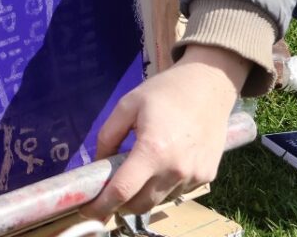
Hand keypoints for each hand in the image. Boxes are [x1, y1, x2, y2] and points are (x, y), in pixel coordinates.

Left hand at [81, 46, 249, 219]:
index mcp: (152, 150)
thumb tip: (98, 165)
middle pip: (140, 205)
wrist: (210, 85)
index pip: (122, 192)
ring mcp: (194, 176)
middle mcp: (175, 170)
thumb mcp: (127, 105)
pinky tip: (162, 164)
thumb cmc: (165, 91)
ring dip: (143, 195)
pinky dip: (163, 186)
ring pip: (159, 200)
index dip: (101, 205)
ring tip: (138, 173)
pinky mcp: (207, 176)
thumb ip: (108, 136)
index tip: (86, 210)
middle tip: (108, 192)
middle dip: (120, 204)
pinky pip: (178, 191)